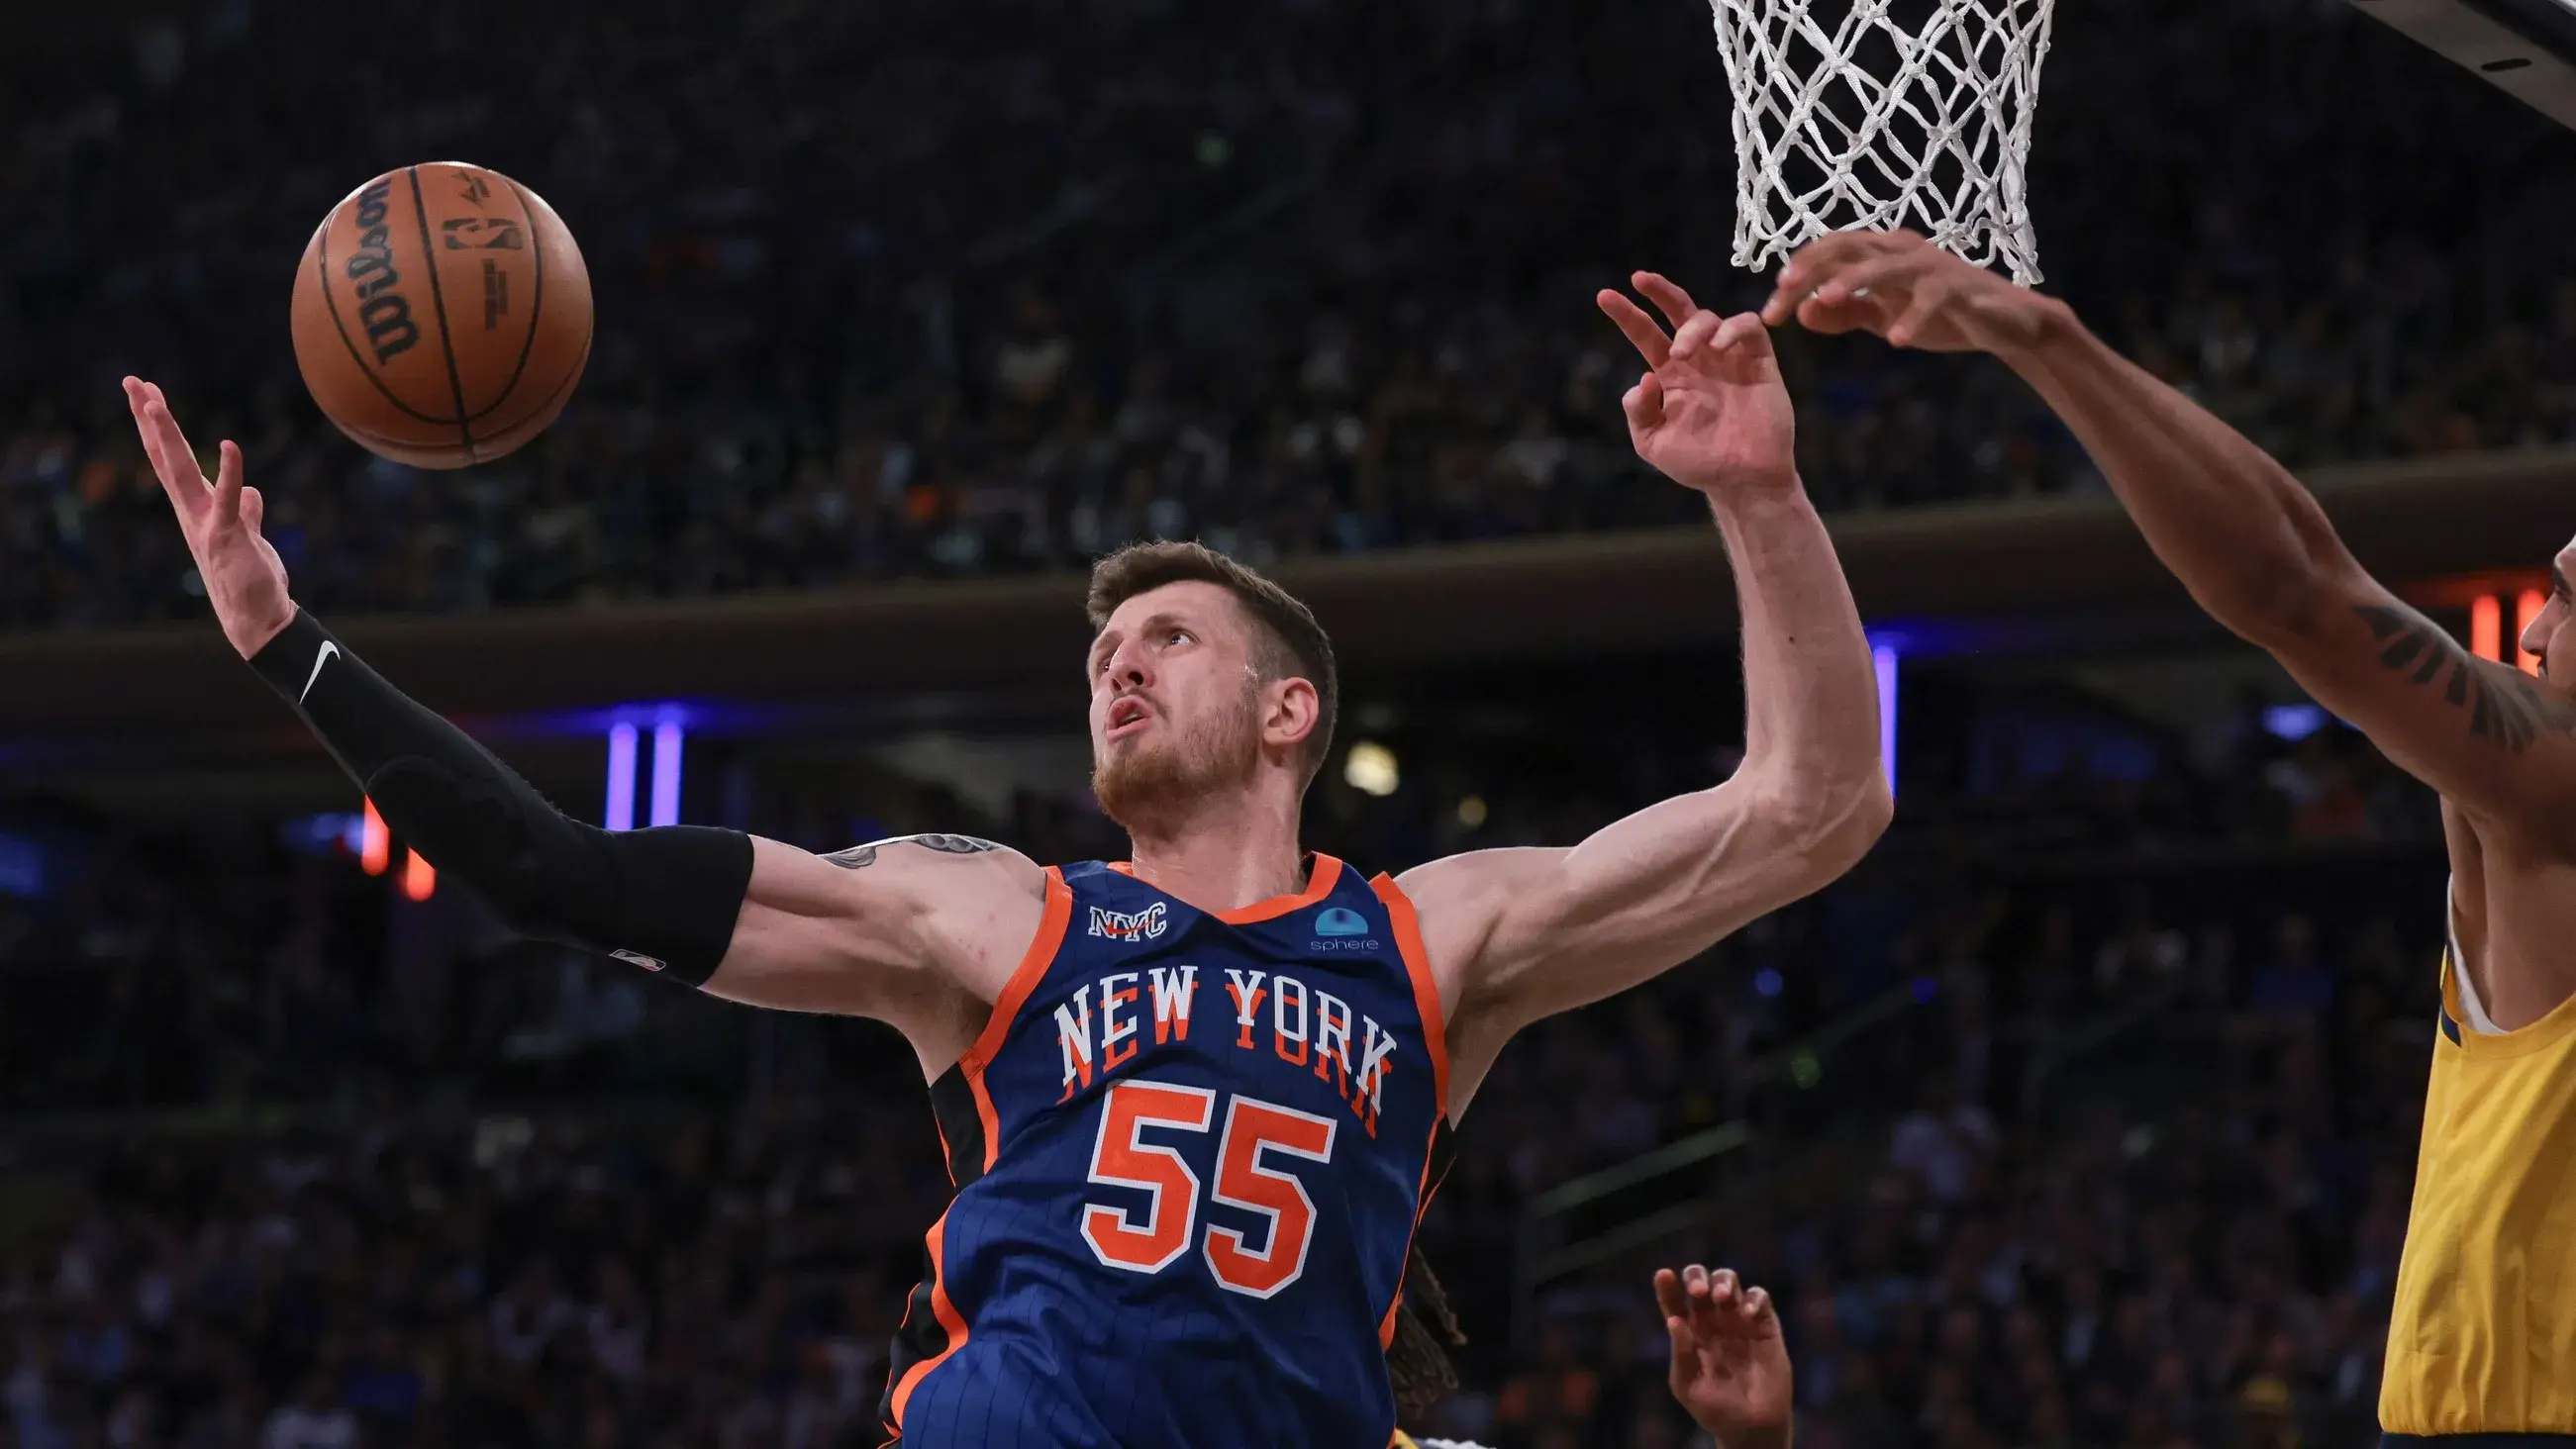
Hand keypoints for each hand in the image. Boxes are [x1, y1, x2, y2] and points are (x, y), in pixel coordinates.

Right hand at [124, 378, 295, 658]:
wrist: (256, 618)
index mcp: (196, 508)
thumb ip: (245, 511)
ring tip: (153, 402)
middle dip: (150, 419)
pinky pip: (229, 499)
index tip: (146, 393)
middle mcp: (193, 511)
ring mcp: (205, 523)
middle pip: (166, 457)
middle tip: (133, 382)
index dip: (158, 428)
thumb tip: (250, 493)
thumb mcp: (246, 536)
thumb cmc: (247, 577)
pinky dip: (230, 472)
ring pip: (182, 472)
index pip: (172, 460)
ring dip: (168, 436)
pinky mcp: (228, 536)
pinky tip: (230, 445)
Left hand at [1597, 273, 1795, 496]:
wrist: (1742, 481)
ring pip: (1709, 318)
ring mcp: (1729, 359)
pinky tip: (1718, 346)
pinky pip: (1749, 328)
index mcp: (1671, 376)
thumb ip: (1639, 413)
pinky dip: (1732, 328)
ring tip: (1681, 352)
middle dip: (1659, 291)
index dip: (1627, 315)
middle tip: (1639, 279)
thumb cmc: (1698, 463)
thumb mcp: (1653, 443)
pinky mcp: (1759, 362)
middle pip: (1679, 312)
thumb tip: (1642, 378)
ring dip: (1691, 328)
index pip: (1646, 335)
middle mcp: (1699, 360)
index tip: (1604, 296)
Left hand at [1656, 1264, 1791, 1447]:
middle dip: (1696, 1277)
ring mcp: (1737, 1319)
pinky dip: (1754, 1298)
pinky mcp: (1764, 1325)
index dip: (1666, 1286)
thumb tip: (1675, 1321)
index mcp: (1688, 1331)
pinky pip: (1760, 1297)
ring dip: (1723, 1281)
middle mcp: (1711, 1320)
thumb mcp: (1687, 1385)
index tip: (1663, 1276)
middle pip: (1700, 1280)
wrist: (1751, 1426)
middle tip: (1698, 1292)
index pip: (1673, 1301)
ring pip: (1728, 1280)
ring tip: (1721, 1297)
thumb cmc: (1714, 1408)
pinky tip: (1747, 1313)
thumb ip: (1681, 1353)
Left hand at [1760, 229, 2066, 356]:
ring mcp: (1932, 266)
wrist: (2006, 322)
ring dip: (1854, 280)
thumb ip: (1846, 312)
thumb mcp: (1883, 316)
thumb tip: (1803, 312)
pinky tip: (1897, 341)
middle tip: (1782, 294)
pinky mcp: (1960, 287)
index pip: (1828, 253)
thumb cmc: (1941, 314)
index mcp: (1880, 253)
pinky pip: (1932, 298)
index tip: (1769, 312)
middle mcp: (1902, 249)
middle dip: (1811, 269)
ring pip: (1885, 264)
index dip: (1796, 275)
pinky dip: (1913, 317)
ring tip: (1827, 300)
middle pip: (1848, 248)